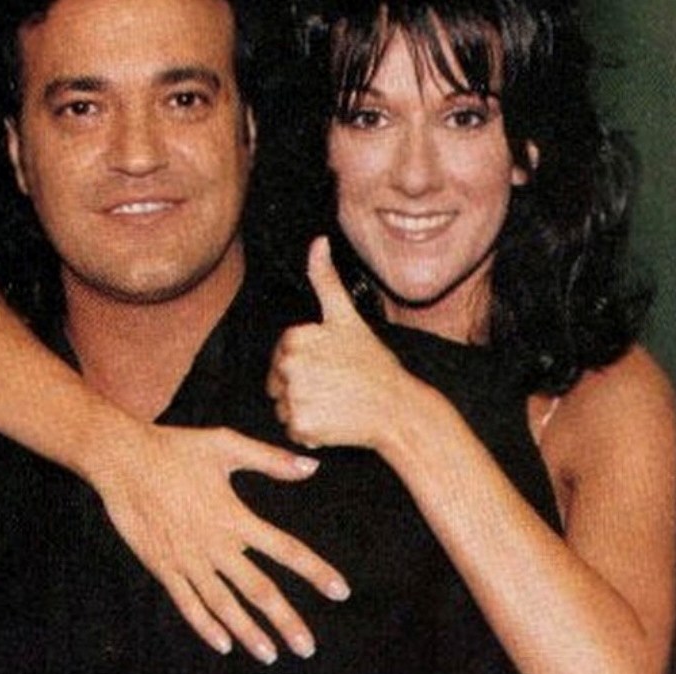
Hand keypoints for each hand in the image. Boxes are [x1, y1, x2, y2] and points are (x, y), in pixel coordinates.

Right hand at [86, 420, 350, 663]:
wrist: (122, 458)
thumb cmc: (176, 448)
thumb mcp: (226, 445)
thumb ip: (271, 460)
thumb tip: (313, 467)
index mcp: (235, 516)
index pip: (285, 549)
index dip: (315, 571)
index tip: (340, 591)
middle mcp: (214, 544)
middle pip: (258, 590)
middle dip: (285, 621)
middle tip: (308, 647)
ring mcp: (187, 559)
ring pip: (224, 606)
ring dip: (249, 632)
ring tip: (271, 655)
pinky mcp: (162, 566)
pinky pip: (187, 603)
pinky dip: (206, 626)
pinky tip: (223, 644)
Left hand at [267, 237, 407, 449]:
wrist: (398, 409)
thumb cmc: (374, 363)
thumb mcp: (347, 317)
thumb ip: (325, 279)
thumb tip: (318, 240)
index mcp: (295, 338)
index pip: (281, 355)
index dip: (305, 362)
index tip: (331, 365)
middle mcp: (289, 366)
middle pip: (278, 382)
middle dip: (301, 386)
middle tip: (335, 386)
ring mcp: (294, 396)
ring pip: (283, 407)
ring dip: (304, 409)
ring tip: (336, 403)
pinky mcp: (301, 426)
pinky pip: (293, 430)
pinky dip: (310, 431)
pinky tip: (334, 421)